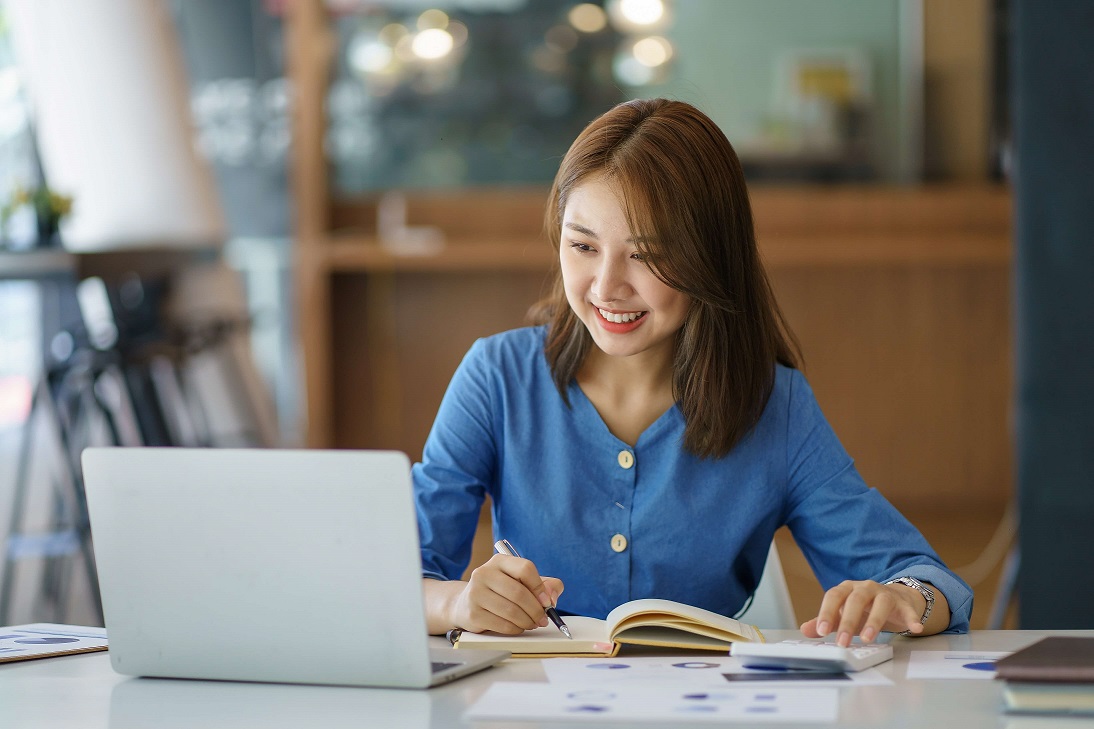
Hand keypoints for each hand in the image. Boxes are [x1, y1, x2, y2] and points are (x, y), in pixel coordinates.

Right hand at [448, 553, 563, 634]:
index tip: (547, 602)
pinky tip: (518, 627)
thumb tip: (552, 597)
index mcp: (499, 561)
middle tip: (543, 619)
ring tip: (532, 624)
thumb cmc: (501, 592)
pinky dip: (516, 629)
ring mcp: (475, 593)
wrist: (467, 603)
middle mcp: (484, 573)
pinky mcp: (473, 613)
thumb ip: (546, 585)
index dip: (540, 587)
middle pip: (519, 593)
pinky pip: (502, 625)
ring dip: (527, 622)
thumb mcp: (523, 582)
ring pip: (511, 611)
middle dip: (536, 610)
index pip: (525, 569)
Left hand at [799, 579, 925, 645]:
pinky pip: (908, 609)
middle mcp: (865, 588)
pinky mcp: (903, 603)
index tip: (821, 632)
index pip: (833, 597)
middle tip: (843, 643)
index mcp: (847, 589)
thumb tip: (805, 630)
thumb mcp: (843, 614)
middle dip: (848, 622)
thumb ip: (825, 622)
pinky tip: (915, 628)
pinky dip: (911, 618)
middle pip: (855, 600)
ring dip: (874, 621)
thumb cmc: (863, 608)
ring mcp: (885, 594)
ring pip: (880, 603)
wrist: (893, 599)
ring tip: (868, 639)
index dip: (826, 613)